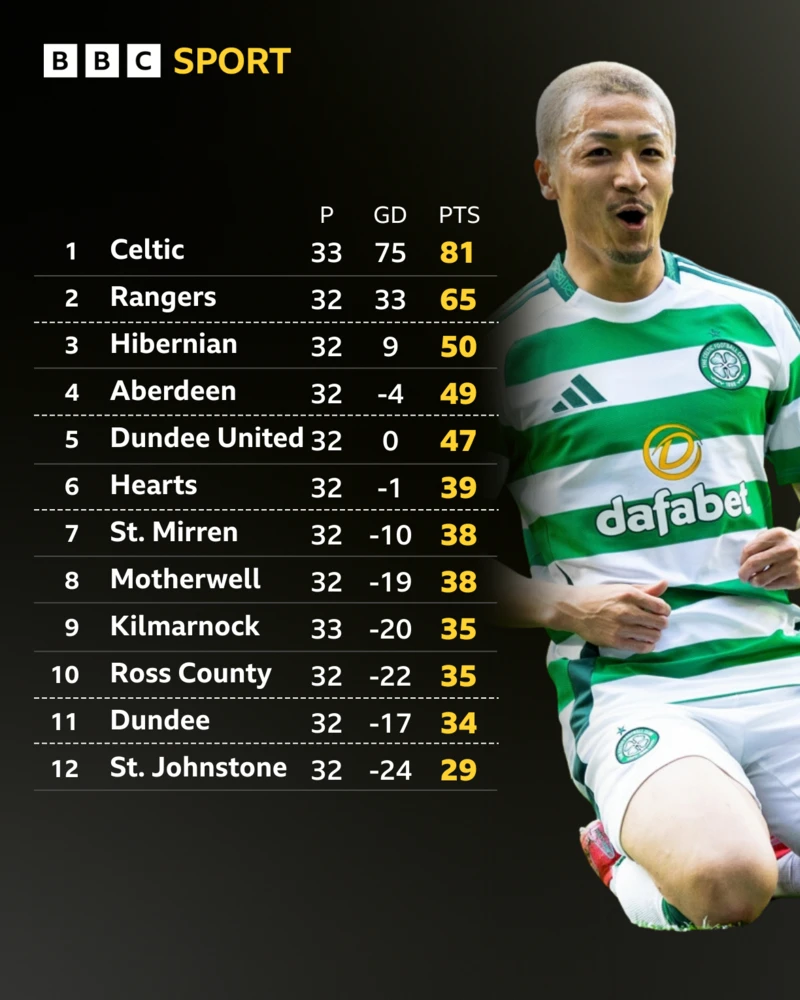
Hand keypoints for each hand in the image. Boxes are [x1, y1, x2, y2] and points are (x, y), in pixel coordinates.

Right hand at [555, 579, 670, 652]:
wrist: (573, 609)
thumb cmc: (598, 596)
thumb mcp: (621, 588)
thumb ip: (644, 589)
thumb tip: (665, 584)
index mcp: (630, 594)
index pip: (660, 606)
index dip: (665, 610)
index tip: (661, 612)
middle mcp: (627, 611)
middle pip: (659, 622)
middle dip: (661, 623)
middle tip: (656, 623)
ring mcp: (621, 628)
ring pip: (653, 636)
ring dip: (655, 634)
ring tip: (649, 632)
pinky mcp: (615, 641)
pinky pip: (641, 647)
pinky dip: (648, 646)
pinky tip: (644, 641)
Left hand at [738, 528, 799, 589]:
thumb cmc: (788, 545)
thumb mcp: (776, 536)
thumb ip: (759, 543)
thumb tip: (743, 562)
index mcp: (778, 535)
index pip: (749, 550)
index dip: (741, 560)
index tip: (742, 564)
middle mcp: (787, 549)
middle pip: (753, 564)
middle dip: (743, 573)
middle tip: (743, 577)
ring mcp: (792, 565)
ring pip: (760, 579)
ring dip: (753, 582)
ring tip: (755, 580)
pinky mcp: (796, 579)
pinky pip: (771, 586)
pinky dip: (766, 585)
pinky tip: (771, 580)